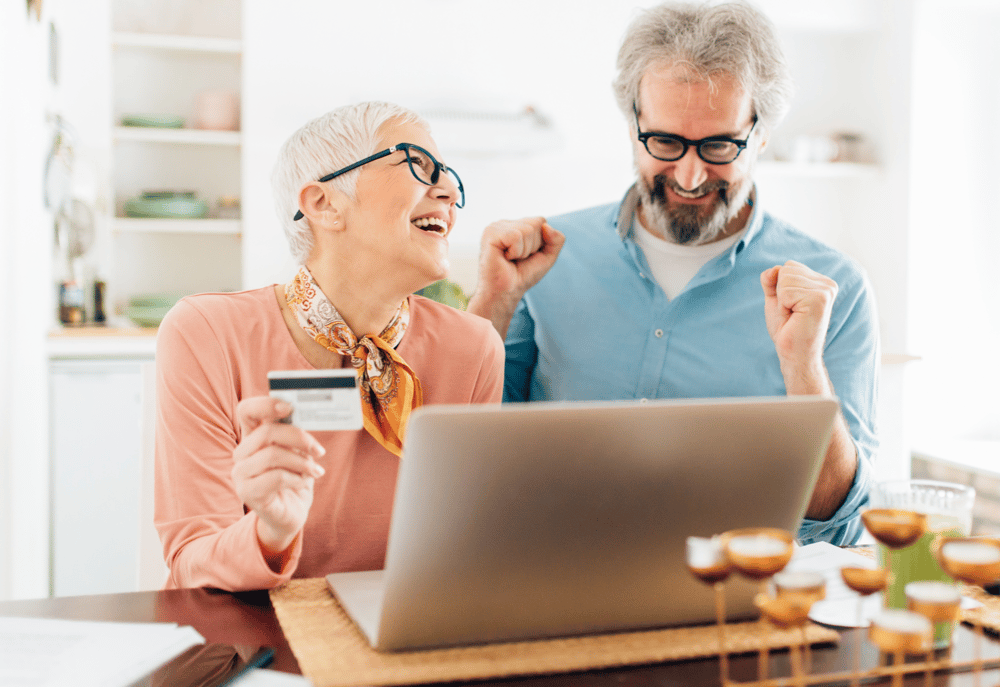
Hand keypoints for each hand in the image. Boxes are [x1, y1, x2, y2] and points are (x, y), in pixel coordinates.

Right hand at [231, 396, 325, 558]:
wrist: (290, 514)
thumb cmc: (294, 479)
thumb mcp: (297, 452)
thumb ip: (295, 435)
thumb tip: (307, 415)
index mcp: (253, 437)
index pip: (247, 410)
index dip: (266, 404)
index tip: (289, 407)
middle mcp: (242, 453)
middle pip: (267, 431)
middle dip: (299, 438)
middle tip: (319, 451)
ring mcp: (241, 473)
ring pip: (273, 454)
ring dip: (301, 462)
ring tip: (315, 471)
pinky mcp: (248, 493)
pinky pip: (276, 477)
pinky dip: (297, 478)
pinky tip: (303, 482)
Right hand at [466, 217, 564, 336]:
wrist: (506, 292)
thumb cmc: (523, 275)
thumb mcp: (547, 256)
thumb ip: (556, 239)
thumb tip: (546, 226)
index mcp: (516, 225)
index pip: (541, 221)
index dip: (540, 243)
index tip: (526, 256)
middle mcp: (505, 223)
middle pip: (536, 223)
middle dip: (533, 246)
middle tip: (518, 259)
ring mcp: (496, 226)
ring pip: (527, 229)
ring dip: (524, 251)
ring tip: (511, 259)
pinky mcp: (490, 233)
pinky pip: (516, 236)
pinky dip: (515, 251)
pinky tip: (505, 258)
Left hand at [760, 260, 838, 375]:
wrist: (794, 354)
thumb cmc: (787, 329)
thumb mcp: (776, 299)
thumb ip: (772, 281)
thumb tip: (773, 269)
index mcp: (821, 282)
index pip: (789, 266)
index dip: (780, 288)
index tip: (790, 307)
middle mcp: (828, 284)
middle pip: (786, 269)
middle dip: (780, 294)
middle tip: (791, 313)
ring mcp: (826, 291)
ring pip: (785, 279)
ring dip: (782, 301)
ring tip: (794, 316)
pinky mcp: (820, 299)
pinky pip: (786, 290)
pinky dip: (783, 306)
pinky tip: (795, 318)